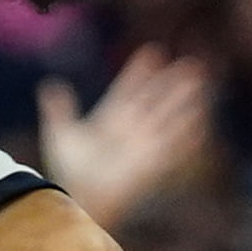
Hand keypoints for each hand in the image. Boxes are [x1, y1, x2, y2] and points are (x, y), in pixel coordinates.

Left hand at [38, 46, 213, 233]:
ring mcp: (144, 145)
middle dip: (172, 83)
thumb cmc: (70, 173)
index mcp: (110, 120)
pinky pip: (175, 145)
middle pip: (156, 101)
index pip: (129, 91)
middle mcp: (131, 131)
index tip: (153, 53)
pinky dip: (188, 134)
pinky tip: (202, 121)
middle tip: (190, 64)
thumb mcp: (61, 135)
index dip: (140, 74)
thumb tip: (49, 85)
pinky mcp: (153, 162)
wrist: (81, 198)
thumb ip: (58, 110)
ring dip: (184, 100)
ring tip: (199, 81)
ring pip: (168, 117)